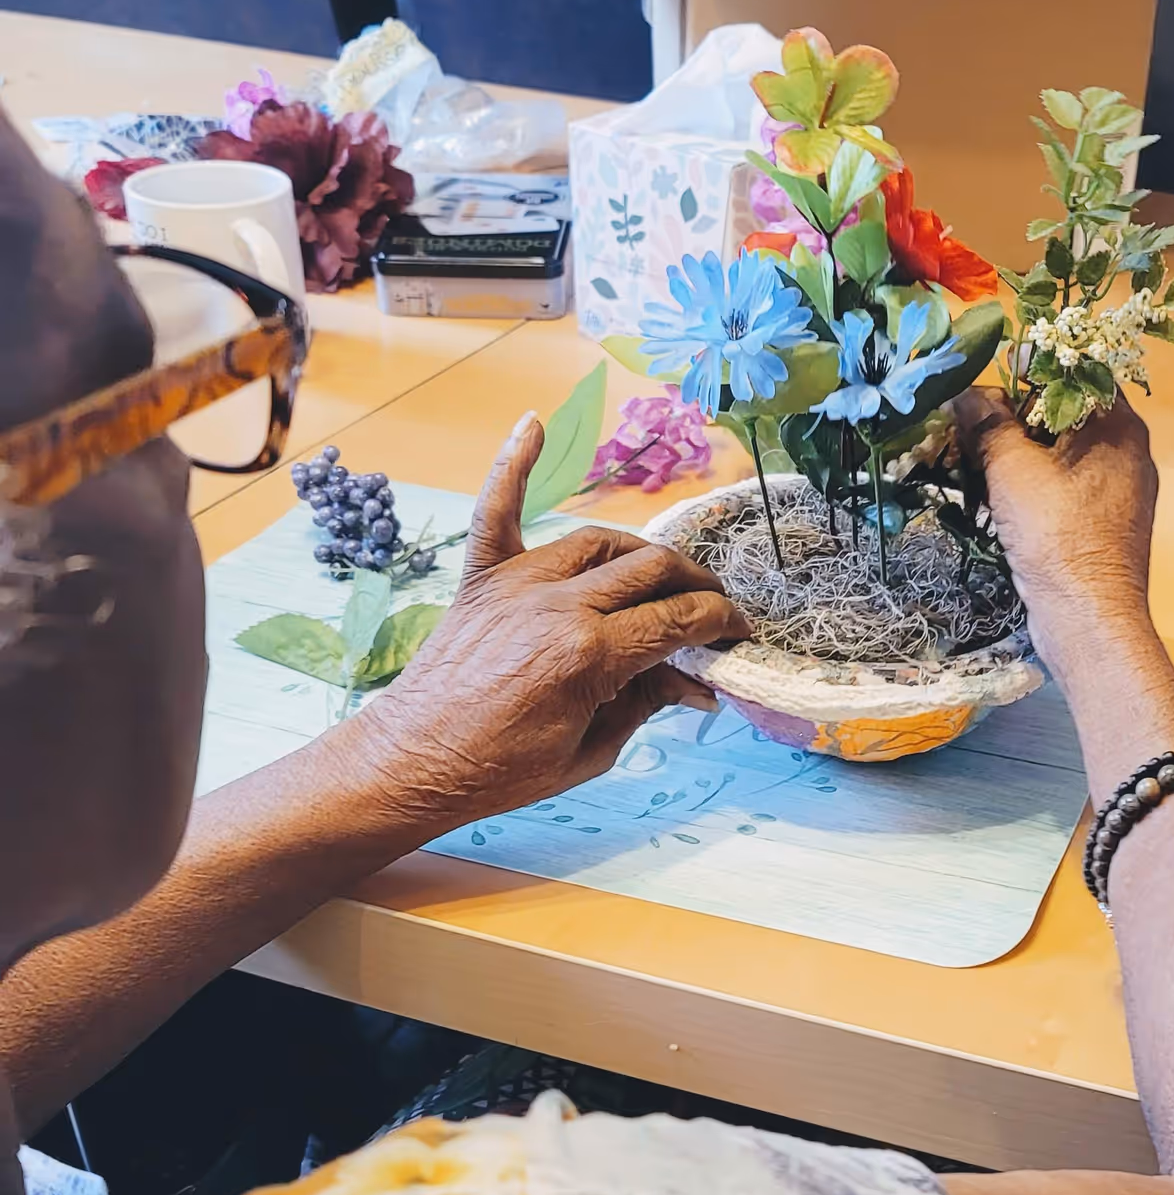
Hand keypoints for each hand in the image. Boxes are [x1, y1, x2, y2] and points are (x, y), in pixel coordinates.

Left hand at [335, 413, 748, 835]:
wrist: (414, 762)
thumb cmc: (502, 772)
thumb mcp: (593, 750)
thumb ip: (646, 704)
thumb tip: (697, 686)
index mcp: (590, 655)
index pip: (678, 621)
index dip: (720, 625)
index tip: (738, 635)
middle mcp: (558, 606)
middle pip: (652, 572)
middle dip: (697, 588)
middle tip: (713, 609)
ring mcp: (518, 585)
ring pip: (601, 542)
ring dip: (643, 554)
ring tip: (667, 575)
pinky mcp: (482, 579)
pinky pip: (499, 510)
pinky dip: (513, 465)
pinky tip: (533, 423)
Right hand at [955, 387, 1158, 676]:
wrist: (1089, 622)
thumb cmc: (1057, 539)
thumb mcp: (1013, 471)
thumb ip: (988, 424)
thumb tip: (964, 392)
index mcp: (1120, 427)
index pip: (1075, 371)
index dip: (1027, 371)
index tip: (984, 386)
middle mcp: (1128, 451)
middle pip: (1065, 412)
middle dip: (1014, 416)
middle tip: (967, 424)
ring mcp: (1119, 490)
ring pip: (1062, 451)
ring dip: (1017, 451)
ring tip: (972, 457)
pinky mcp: (1103, 522)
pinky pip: (1065, 484)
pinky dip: (1032, 482)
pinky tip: (995, 494)